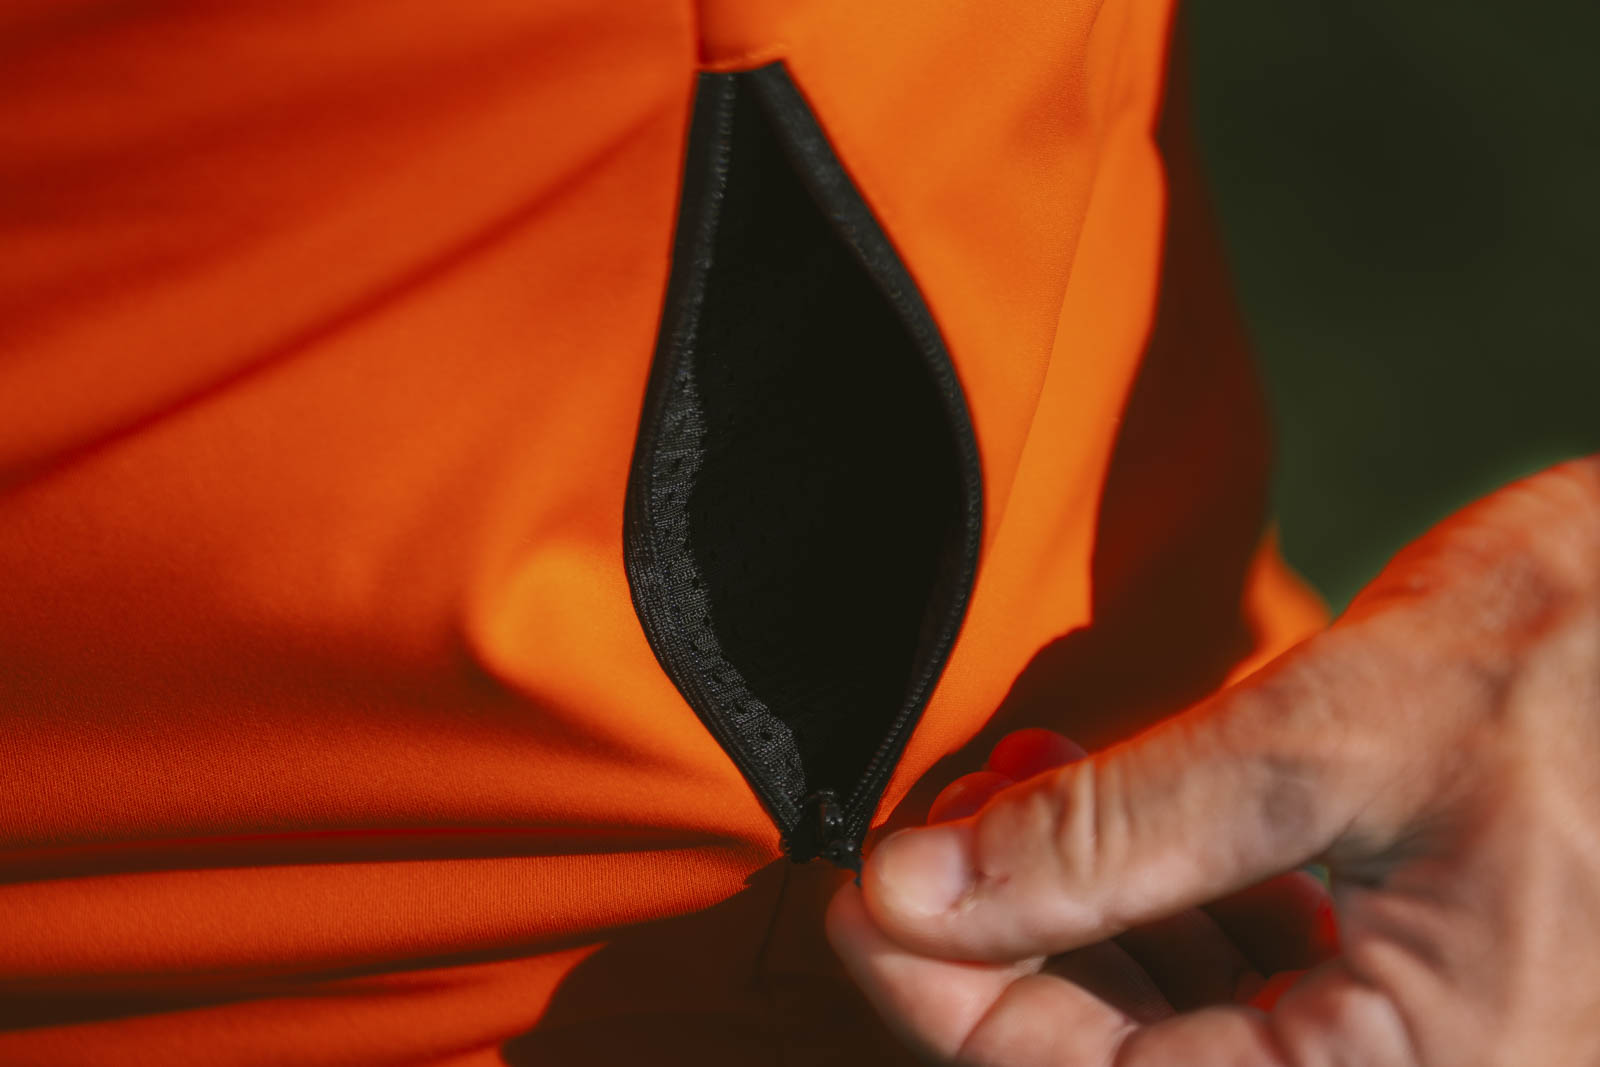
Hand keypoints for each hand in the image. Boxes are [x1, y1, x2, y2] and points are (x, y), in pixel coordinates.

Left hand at [828, 456, 1599, 1065]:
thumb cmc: (1583, 658)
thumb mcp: (1324, 742)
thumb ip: (1110, 835)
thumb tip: (910, 892)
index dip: (946, 995)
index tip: (856, 897)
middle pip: (1125, 1057)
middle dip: (1009, 941)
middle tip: (935, 826)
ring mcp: (1425, 1043)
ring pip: (1182, 1017)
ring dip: (1072, 907)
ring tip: (1010, 784)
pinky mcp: (1426, 985)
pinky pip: (1252, 977)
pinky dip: (1158, 893)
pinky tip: (1091, 794)